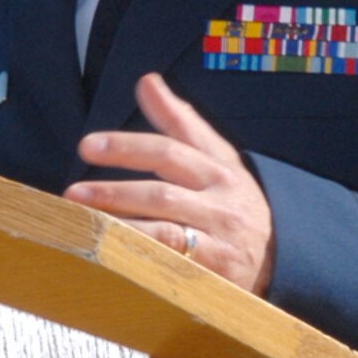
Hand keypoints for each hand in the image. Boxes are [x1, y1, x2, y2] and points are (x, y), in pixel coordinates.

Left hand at [64, 72, 274, 293]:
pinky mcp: (216, 276)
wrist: (284, 259)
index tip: (87, 146)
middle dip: (115, 191)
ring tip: (83, 223)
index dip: (127, 147)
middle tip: (73, 192)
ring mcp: (220, 241)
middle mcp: (221, 203)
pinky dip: (141, 259)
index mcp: (219, 170)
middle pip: (162, 193)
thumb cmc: (235, 203)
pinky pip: (173, 265)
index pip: (170, 150)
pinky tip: (112, 257)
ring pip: (166, 230)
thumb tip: (146, 81)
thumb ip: (180, 121)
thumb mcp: (218, 159)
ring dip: (121, 225)